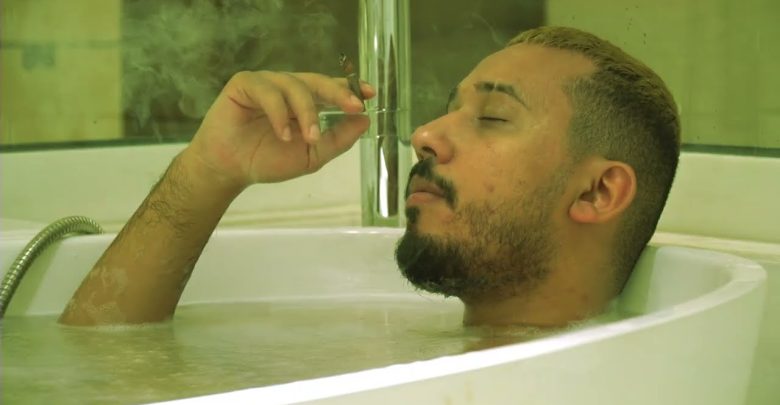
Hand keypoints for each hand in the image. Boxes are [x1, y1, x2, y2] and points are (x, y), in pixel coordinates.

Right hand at [184, 71, 374, 187]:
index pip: (331, 89)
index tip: (371, 94)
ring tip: (309, 138)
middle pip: (317, 82)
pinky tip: (283, 134)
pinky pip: (268, 92)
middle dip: (338, 93)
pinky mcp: (245, 84)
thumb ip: (338, 139)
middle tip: (353, 107)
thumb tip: (365, 120)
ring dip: (307, 113)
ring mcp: (266, 83)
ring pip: (295, 86)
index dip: (350, 89)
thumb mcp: (311, 156)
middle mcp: (287, 88)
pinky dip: (280, 114)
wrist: (231, 170)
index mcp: (305, 102)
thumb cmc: (267, 160)